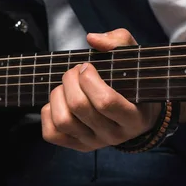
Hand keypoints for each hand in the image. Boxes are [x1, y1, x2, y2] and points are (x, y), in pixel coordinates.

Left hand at [41, 28, 161, 151]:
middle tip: (75, 70)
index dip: (89, 79)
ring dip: (58, 95)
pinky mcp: (77, 146)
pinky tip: (60, 101)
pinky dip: (48, 113)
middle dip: (71, 79)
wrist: (137, 115)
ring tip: (66, 85)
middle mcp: (114, 135)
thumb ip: (119, 42)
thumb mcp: (135, 60)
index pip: (105, 101)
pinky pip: (52, 134)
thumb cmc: (134, 83)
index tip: (88, 66)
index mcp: (134, 117)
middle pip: (79, 107)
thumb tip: (92, 39)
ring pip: (63, 121)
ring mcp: (94, 143)